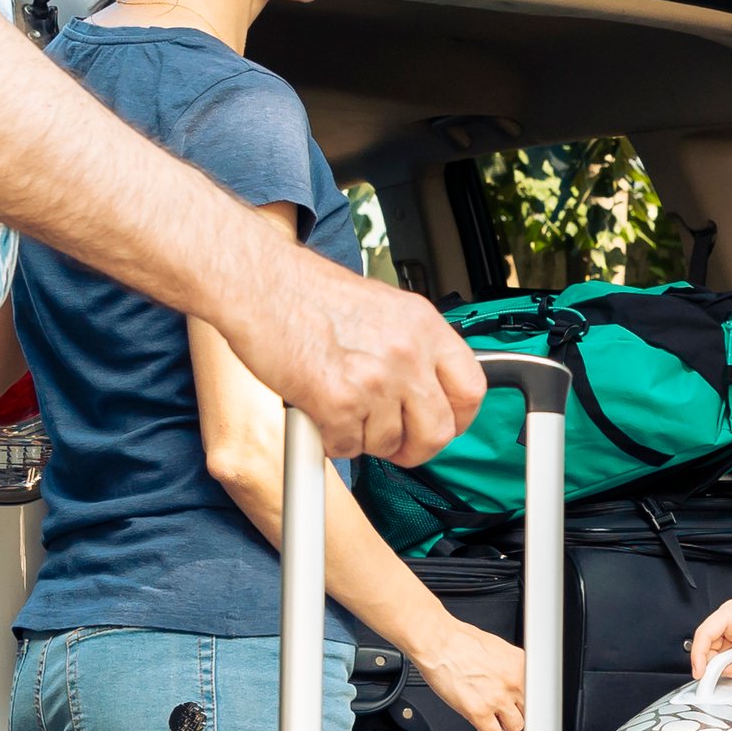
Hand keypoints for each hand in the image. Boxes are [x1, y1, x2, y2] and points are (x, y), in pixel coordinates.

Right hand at [228, 252, 484, 463]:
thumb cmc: (307, 293)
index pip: (471, 389)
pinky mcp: (339, 402)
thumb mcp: (383, 308)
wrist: (260, 283)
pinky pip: (347, 447)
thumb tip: (424, 389)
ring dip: (365, 439)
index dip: (458, 418)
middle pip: (439, 431)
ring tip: (342, 409)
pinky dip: (331, 440)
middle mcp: (408, 352)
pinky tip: (318, 411)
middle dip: (416, 447)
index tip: (442, 425)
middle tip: (394, 441)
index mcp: (424, 326)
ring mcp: (376, 380)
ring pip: (389, 443)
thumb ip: (410, 348)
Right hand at [416, 622, 528, 730]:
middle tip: (502, 706)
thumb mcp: (497, 647)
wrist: (437, 642)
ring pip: (515, 726)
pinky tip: (479, 718)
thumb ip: (510, 666)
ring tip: (491, 714)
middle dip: (515, 710)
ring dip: (503, 723)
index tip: (520, 700)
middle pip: (528, 710)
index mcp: (520, 664)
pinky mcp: (478, 712)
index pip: (536, 692)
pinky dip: (486, 729)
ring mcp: (497, 698)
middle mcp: (513, 682)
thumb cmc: (459, 640)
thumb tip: (513, 678)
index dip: (525, 697)